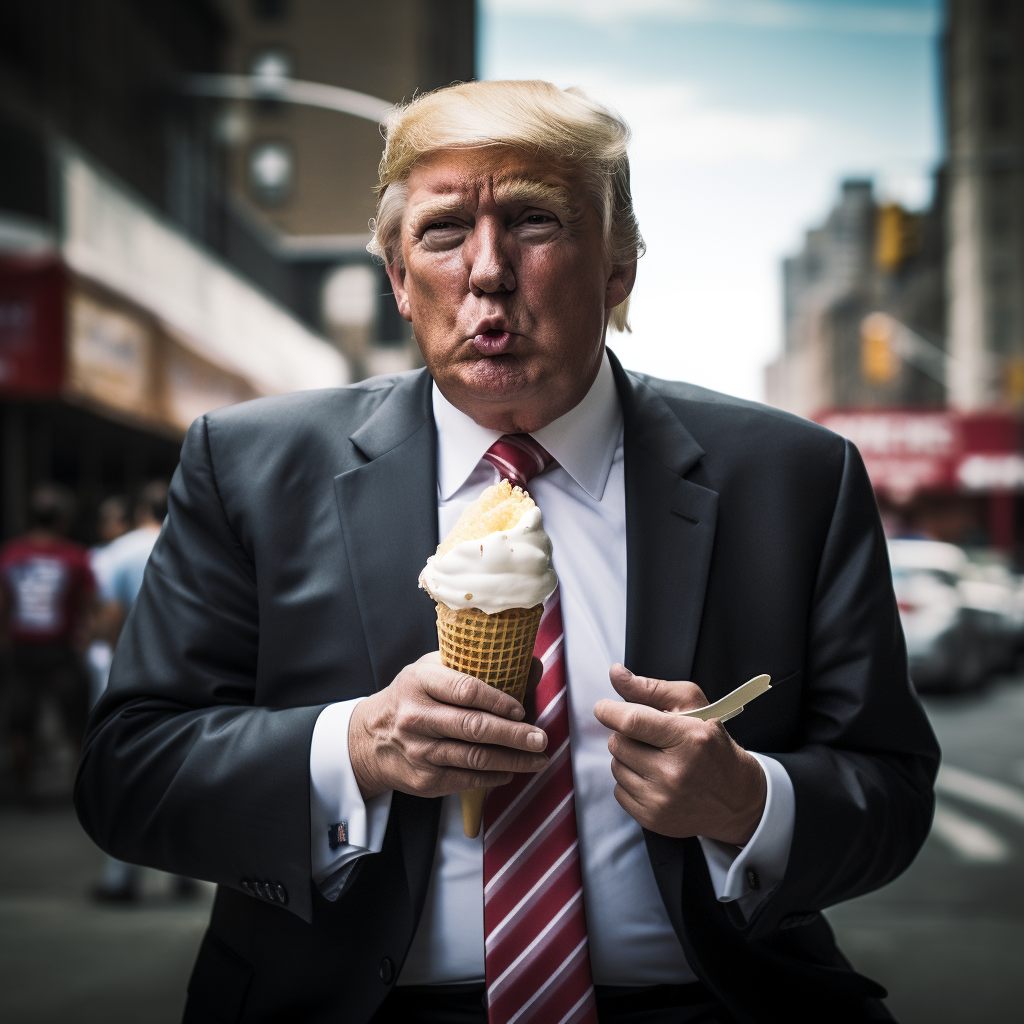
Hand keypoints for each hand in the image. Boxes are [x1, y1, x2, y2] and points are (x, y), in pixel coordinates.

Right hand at [348, 652, 547, 800]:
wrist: (369, 739)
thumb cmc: (412, 696)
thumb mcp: (433, 669)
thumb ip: (478, 666)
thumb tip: (531, 665)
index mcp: (419, 682)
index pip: (466, 690)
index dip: (498, 700)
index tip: (521, 709)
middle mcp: (416, 717)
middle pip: (474, 727)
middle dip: (514, 735)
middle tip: (541, 738)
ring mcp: (419, 751)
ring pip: (474, 758)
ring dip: (512, 760)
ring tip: (538, 759)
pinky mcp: (424, 779)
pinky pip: (466, 779)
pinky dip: (493, 776)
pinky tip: (510, 771)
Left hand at [593, 664, 766, 844]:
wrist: (736, 797)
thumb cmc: (712, 745)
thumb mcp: (692, 705)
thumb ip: (650, 688)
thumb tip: (615, 673)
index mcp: (687, 738)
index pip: (630, 721)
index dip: (608, 711)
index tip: (604, 708)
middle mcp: (674, 772)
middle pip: (617, 743)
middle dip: (626, 735)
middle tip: (649, 737)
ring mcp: (663, 800)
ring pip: (615, 767)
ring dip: (628, 759)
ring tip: (654, 758)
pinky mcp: (654, 819)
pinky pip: (618, 791)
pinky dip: (630, 782)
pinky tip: (653, 779)